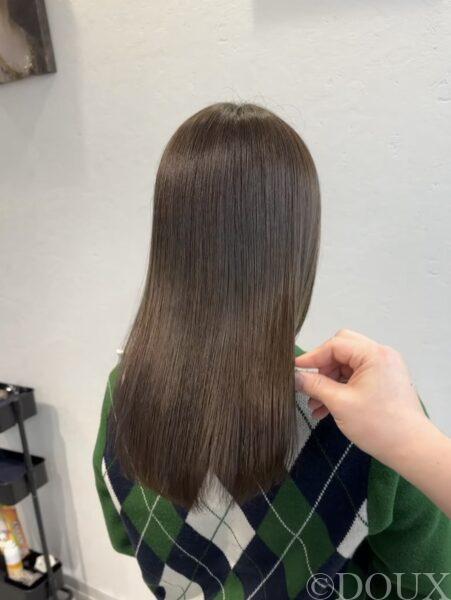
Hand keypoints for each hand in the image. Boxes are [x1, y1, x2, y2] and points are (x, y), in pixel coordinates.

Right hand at [294, 329, 426, 465]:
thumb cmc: (377, 424)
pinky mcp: (384, 382)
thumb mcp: (339, 403)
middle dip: (323, 368)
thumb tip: (294, 376)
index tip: (294, 370)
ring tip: (315, 404)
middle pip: (342, 350)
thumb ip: (314, 385)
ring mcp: (384, 368)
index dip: (312, 357)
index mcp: (373, 354)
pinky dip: (341, 388)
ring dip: (329, 382)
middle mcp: (381, 355)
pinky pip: (356, 377)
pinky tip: (326, 409)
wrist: (411, 449)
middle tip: (310, 385)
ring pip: (347, 365)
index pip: (335, 345)